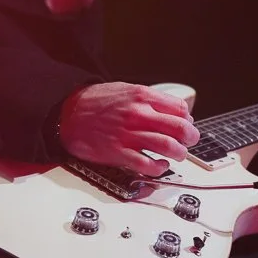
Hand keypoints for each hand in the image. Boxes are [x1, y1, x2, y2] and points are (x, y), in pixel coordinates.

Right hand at [59, 82, 199, 176]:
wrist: (67, 113)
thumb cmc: (95, 102)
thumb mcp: (126, 90)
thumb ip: (150, 100)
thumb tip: (173, 112)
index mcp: (141, 96)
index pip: (180, 108)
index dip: (187, 119)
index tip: (186, 124)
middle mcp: (138, 114)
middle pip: (180, 128)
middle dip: (191, 137)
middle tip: (189, 142)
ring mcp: (129, 135)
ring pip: (168, 147)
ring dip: (179, 154)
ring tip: (177, 155)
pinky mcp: (118, 153)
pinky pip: (147, 165)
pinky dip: (159, 168)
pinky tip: (159, 165)